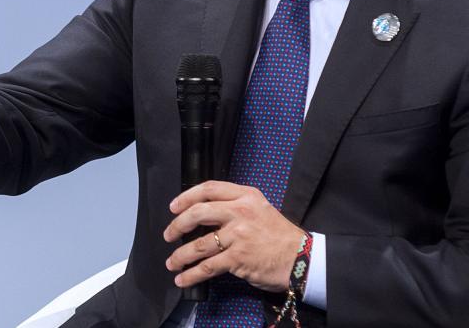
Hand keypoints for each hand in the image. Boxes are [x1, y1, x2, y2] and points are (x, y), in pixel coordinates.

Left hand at [163, 181, 304, 291]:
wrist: (300, 257)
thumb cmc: (279, 235)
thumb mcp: (260, 209)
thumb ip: (236, 207)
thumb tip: (205, 215)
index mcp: (245, 196)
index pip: (209, 189)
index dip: (186, 197)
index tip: (174, 207)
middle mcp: (240, 212)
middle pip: (198, 213)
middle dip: (177, 225)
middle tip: (168, 234)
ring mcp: (238, 235)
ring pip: (199, 244)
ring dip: (180, 255)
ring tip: (172, 262)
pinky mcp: (237, 258)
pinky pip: (207, 266)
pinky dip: (191, 274)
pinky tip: (182, 279)